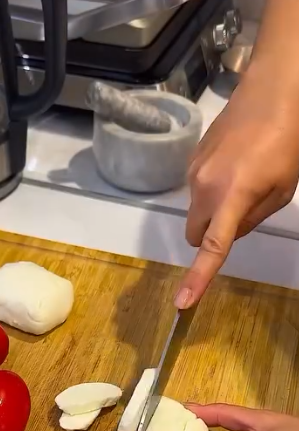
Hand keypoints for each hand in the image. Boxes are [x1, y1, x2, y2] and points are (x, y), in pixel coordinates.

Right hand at [175, 71, 298, 309]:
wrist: (274, 87)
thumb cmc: (288, 139)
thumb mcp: (283, 189)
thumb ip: (254, 219)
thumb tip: (232, 231)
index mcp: (231, 197)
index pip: (211, 248)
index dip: (198, 278)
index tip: (183, 303)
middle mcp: (203, 187)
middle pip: (194, 233)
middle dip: (210, 235)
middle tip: (241, 214)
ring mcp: (194, 171)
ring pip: (195, 211)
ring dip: (213, 210)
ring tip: (243, 179)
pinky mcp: (191, 158)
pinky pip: (196, 189)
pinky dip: (211, 190)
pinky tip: (234, 164)